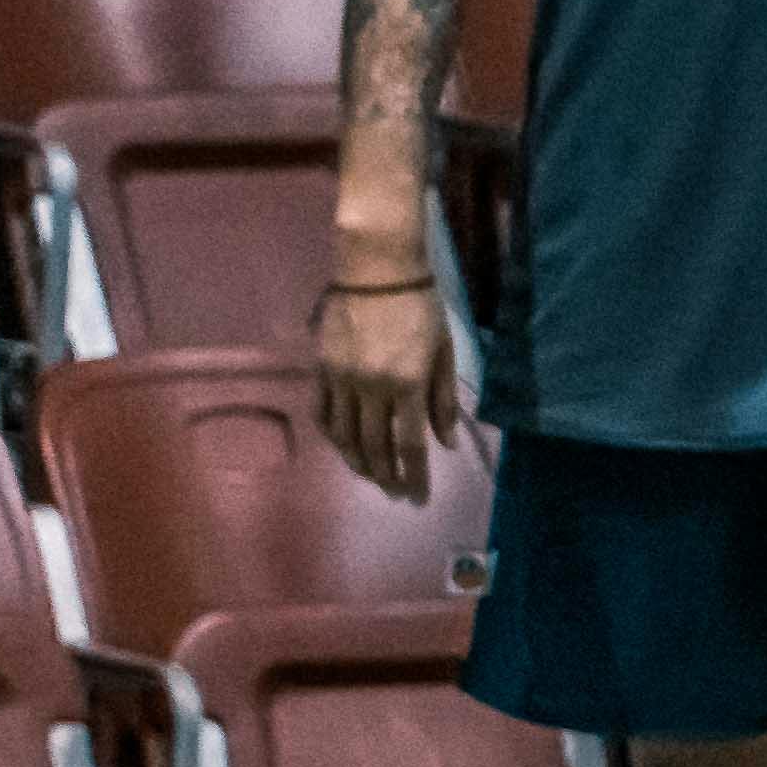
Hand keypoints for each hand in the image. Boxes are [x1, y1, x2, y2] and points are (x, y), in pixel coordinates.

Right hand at [312, 272, 459, 500]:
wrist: (376, 269)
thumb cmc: (420, 308)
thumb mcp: (444, 352)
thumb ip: (443, 400)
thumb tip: (444, 443)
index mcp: (407, 384)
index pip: (409, 444)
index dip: (414, 475)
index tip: (417, 497)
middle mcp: (371, 388)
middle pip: (374, 446)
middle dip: (385, 475)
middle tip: (394, 491)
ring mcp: (342, 379)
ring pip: (345, 435)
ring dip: (358, 461)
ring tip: (371, 475)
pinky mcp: (321, 367)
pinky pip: (323, 412)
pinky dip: (333, 435)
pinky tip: (343, 445)